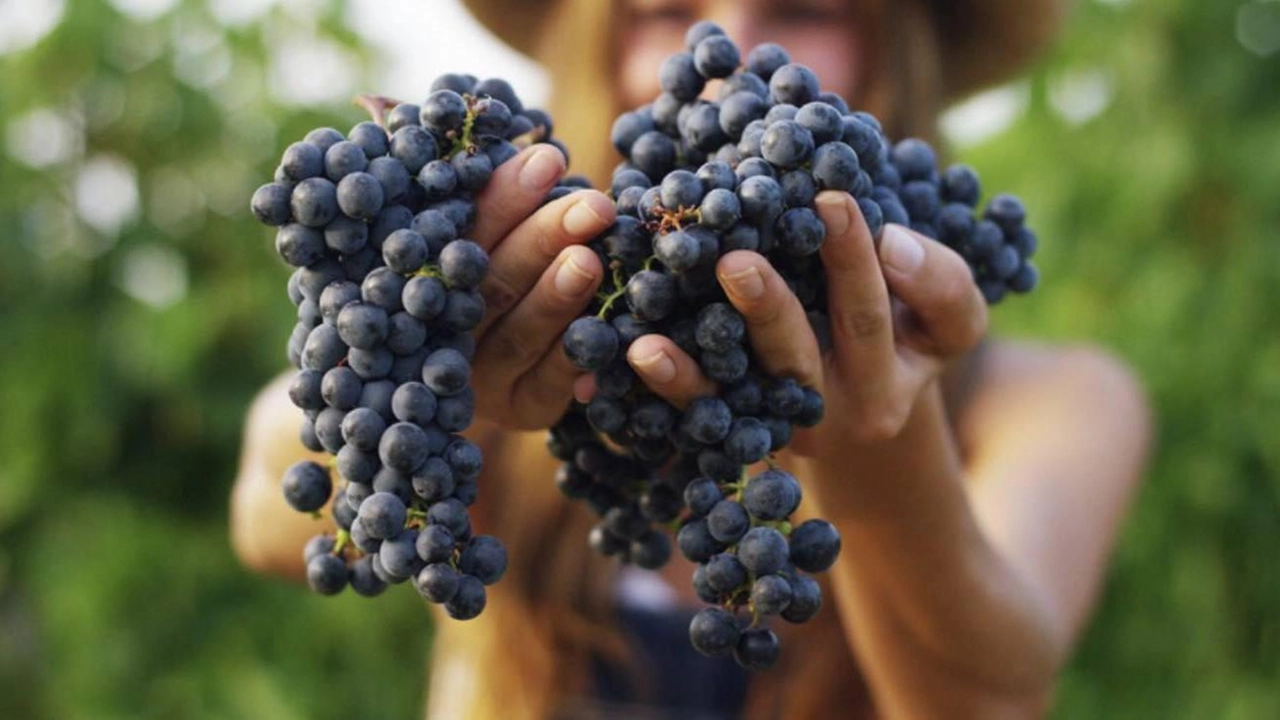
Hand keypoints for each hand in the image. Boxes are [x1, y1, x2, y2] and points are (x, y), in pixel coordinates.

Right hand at [466, 144, 615, 429]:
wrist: (510, 370)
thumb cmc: (506, 273)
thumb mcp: (495, 236)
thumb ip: (497, 202)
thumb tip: (535, 143)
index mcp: (429, 276)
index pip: (462, 233)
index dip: (504, 197)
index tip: (549, 159)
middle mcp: (446, 330)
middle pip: (491, 283)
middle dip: (542, 239)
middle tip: (592, 205)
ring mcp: (482, 377)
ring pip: (518, 335)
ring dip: (556, 297)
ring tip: (590, 260)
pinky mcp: (522, 410)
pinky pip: (551, 384)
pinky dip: (578, 357)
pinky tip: (609, 329)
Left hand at [610, 190, 987, 454]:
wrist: (865, 404)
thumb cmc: (906, 332)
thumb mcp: (944, 317)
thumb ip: (938, 280)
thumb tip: (890, 240)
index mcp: (891, 382)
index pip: (873, 319)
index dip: (855, 263)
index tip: (830, 201)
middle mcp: (833, 415)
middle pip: (799, 360)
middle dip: (768, 309)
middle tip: (736, 261)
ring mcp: (779, 429)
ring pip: (738, 395)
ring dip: (699, 362)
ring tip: (651, 337)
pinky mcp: (734, 435)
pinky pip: (699, 413)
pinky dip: (669, 383)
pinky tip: (639, 352)